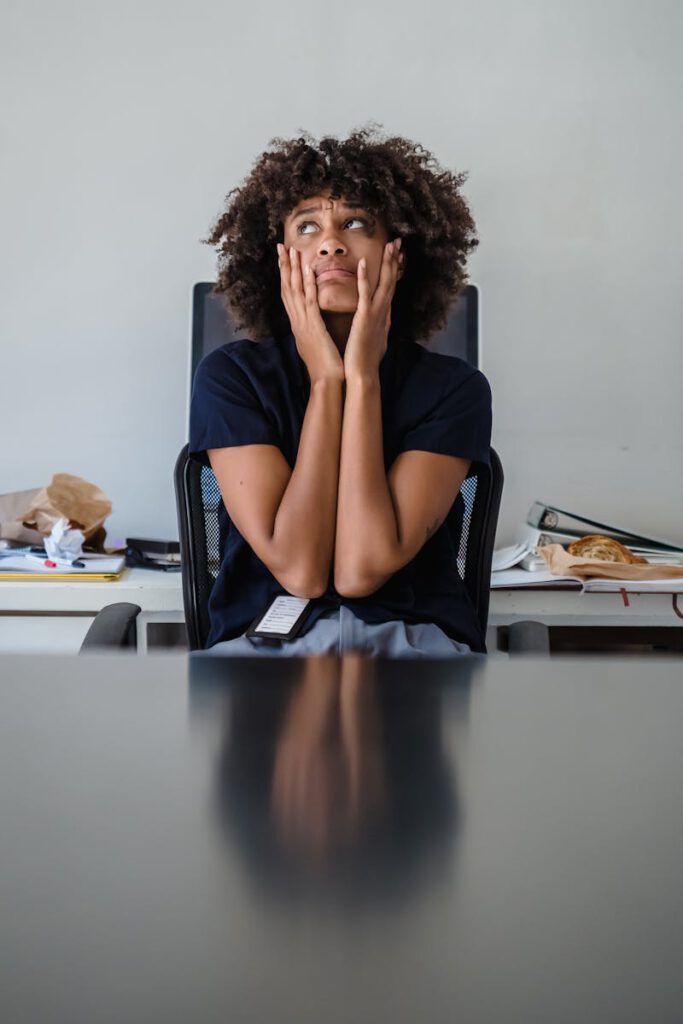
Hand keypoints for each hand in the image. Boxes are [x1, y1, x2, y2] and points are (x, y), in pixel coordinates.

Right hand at [278, 243, 344, 383]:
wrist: (327, 382)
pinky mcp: (313, 327)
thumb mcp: (318, 343)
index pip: (289, 296)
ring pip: (295, 291)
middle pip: (287, 289)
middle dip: (284, 267)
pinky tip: (308, 270)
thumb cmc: (326, 366)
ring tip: (291, 250)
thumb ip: (315, 330)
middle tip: (281, 246)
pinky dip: (308, 284)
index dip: (286, 276)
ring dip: (293, 270)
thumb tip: (315, 324)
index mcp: (299, 325)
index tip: (284, 259)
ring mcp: (303, 324)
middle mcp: (297, 322)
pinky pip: (310, 302)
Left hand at [343, 238, 402, 379]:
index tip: (398, 255)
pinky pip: (365, 294)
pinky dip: (365, 278)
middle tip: (398, 241)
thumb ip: (380, 325)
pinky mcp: (365, 319)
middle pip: (392, 281)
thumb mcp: (376, 338)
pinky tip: (364, 262)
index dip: (395, 271)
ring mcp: (376, 315)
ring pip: (384, 283)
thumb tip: (385, 318)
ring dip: (387, 263)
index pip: (390, 288)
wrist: (363, 375)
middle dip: (395, 260)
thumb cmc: (366, 360)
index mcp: (384, 316)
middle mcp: (383, 313)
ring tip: (390, 244)